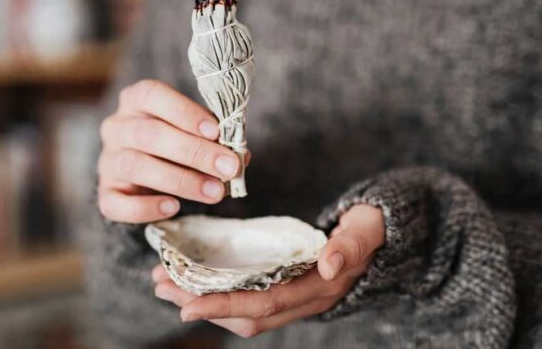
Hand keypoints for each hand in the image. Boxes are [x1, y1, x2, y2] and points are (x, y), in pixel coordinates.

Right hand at [98, 80, 245, 223]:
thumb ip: (213, 138)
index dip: (184, 112)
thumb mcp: (193, 132)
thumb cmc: (176, 144)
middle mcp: (116, 127)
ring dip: (180, 180)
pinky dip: (145, 207)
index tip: (216, 131)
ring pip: (136, 166)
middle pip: (149, 134)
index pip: (152, 95)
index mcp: (136, 101)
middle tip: (227, 167)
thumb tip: (240, 156)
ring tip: (214, 192)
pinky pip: (116, 203)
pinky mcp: (105, 193)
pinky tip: (173, 207)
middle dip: (193, 151)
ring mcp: (108, 161)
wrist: (147, 176)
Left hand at [152, 204, 384, 337]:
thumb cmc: (370, 229)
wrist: (380, 237)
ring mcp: (292, 298)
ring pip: (241, 311)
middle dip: (202, 305)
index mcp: (318, 289)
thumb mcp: (364, 231)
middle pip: (244, 314)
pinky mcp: (283, 288)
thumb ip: (349, 245)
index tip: (187, 305)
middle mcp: (302, 301)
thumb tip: (329, 263)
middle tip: (161, 287)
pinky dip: (217, 294)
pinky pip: (246, 298)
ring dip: (203, 301)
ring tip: (165, 284)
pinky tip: (193, 280)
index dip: (225, 306)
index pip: (264, 304)